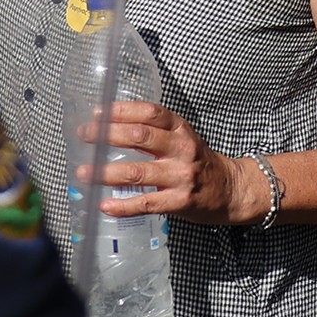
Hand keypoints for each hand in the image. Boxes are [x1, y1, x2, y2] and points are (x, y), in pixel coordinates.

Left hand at [81, 103, 252, 225]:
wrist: (231, 189)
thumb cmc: (201, 162)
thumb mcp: (184, 138)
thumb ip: (156, 132)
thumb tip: (112, 130)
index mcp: (181, 129)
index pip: (150, 113)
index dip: (121, 111)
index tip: (98, 113)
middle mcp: (182, 149)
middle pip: (140, 137)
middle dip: (107, 135)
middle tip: (86, 136)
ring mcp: (181, 176)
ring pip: (137, 171)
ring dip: (106, 172)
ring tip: (85, 172)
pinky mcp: (180, 201)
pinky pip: (146, 203)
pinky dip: (122, 205)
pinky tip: (105, 205)